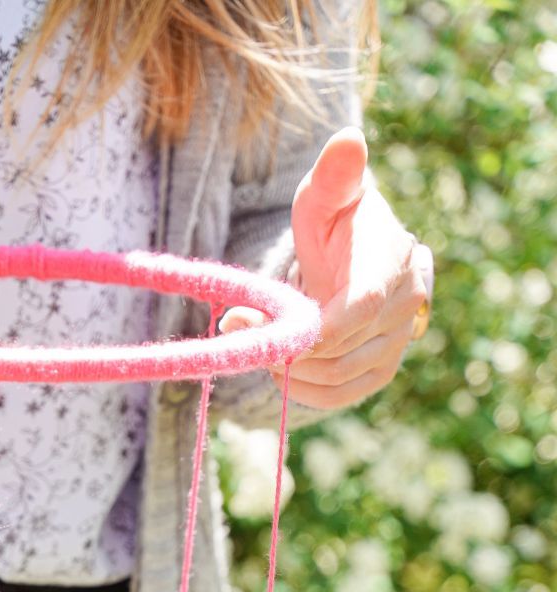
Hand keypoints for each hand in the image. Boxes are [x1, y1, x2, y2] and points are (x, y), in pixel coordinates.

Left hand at [219, 127, 432, 410]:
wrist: (360, 252)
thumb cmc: (336, 218)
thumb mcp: (326, 193)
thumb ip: (333, 175)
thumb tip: (348, 141)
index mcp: (392, 262)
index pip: (362, 308)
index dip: (317, 329)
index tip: (271, 327)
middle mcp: (405, 306)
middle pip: (340, 352)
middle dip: (285, 347)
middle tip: (240, 324)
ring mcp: (397, 344)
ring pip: (335, 379)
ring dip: (286, 369)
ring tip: (259, 339)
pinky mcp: (381, 371)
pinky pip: (337, 396)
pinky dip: (300, 388)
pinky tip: (280, 363)